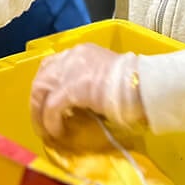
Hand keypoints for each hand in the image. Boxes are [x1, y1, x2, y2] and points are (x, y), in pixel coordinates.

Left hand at [30, 43, 146, 144]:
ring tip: (47, 131)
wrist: (146, 86)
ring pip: (41, 91)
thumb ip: (89, 84)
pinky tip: (58, 133)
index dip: (46, 86)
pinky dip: (51, 122)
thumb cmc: (135, 85)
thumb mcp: (106, 77)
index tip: (47, 104)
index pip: (52, 64)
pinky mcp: (72, 88)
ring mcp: (70, 70)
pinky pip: (52, 107)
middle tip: (42, 123)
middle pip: (42, 77)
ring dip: (40, 114)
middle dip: (38, 102)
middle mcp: (72, 56)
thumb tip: (78, 106)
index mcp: (82, 52)